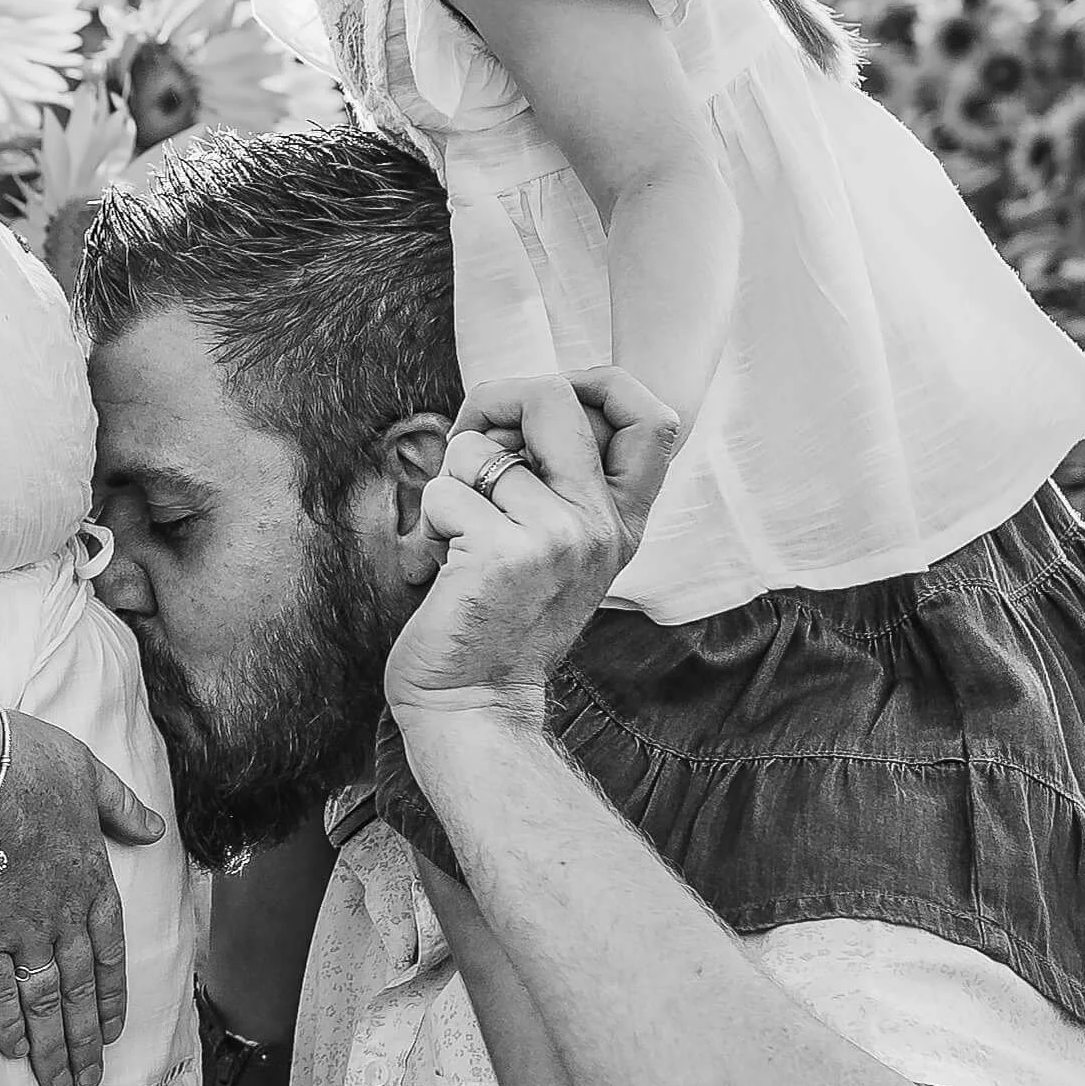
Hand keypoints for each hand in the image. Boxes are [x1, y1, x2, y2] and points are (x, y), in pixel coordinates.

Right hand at [0, 710, 165, 1085]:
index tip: (112, 1030)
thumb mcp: (89, 774)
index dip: (111, 994)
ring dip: (54, 1046)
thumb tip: (154, 827)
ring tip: (59, 1083)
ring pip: (45, 1001)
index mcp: (94, 880)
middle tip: (89, 1080)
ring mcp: (23, 931)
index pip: (111, 951)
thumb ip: (121, 807)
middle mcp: (64, 916)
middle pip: (79, 989)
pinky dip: (8, 1024)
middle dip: (84, 1039)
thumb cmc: (26, 764)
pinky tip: (14, 1051)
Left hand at [384, 370, 680, 725]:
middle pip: (555, 396)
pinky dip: (430, 522)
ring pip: (477, 448)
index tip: (546, 401)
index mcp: (621, 520)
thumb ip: (559, 480)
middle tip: (474, 447)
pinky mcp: (503, 553)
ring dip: (451, 485)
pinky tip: (446, 566)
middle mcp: (600, 524)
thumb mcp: (556, 547)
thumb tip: (523, 398)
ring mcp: (557, 537)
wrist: (473, 702)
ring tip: (462, 538)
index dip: (599, 382)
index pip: (654, 418)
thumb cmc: (497, 616)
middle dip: (494, 402)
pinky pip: (444, 491)